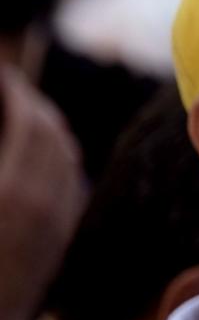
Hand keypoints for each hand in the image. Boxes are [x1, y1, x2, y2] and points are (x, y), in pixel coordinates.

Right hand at [0, 66, 85, 319]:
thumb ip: (2, 158)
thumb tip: (12, 113)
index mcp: (14, 194)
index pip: (29, 121)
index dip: (15, 91)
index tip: (3, 75)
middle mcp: (46, 206)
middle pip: (53, 135)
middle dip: (32, 106)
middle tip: (11, 88)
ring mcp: (56, 226)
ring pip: (67, 159)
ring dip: (47, 131)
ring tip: (21, 116)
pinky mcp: (57, 244)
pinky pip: (70, 188)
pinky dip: (56, 162)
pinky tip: (35, 158)